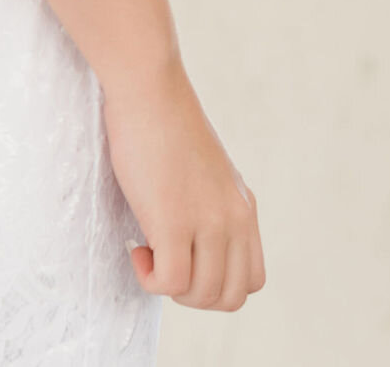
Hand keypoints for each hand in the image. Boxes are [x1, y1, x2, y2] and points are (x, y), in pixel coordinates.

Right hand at [105, 59, 264, 311]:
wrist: (150, 93)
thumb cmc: (166, 128)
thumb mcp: (206, 175)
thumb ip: (211, 209)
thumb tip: (190, 245)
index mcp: (245, 208)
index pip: (252, 280)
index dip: (216, 284)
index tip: (186, 259)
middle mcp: (235, 218)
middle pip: (231, 297)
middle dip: (194, 296)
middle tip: (164, 262)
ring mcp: (208, 221)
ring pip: (203, 296)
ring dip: (170, 289)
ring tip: (148, 251)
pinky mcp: (174, 221)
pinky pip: (171, 283)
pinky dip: (149, 278)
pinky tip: (137, 247)